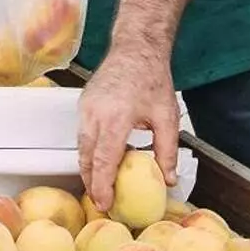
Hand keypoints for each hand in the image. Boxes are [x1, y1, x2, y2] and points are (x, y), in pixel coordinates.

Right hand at [78, 49, 179, 210]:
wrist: (136, 48)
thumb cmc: (152, 77)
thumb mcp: (167, 117)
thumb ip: (167, 150)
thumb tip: (168, 179)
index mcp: (116, 117)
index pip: (104, 160)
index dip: (102, 186)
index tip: (105, 203)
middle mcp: (95, 113)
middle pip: (87, 158)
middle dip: (91, 183)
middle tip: (101, 202)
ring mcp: (86, 108)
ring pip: (81, 147)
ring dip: (88, 168)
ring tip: (99, 187)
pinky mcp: (83, 104)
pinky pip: (82, 134)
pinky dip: (88, 151)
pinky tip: (99, 161)